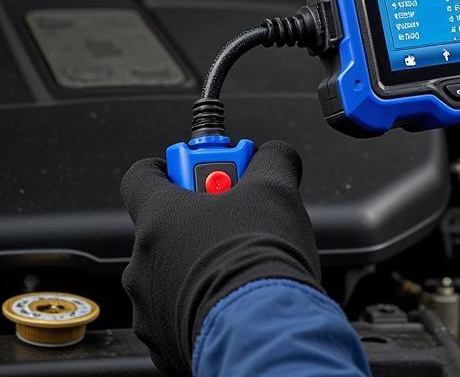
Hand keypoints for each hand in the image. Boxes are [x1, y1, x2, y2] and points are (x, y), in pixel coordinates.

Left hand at [121, 140, 321, 376]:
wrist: (263, 331)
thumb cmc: (259, 260)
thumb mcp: (276, 187)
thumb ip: (270, 160)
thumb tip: (273, 155)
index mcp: (160, 218)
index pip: (142, 176)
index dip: (169, 167)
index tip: (197, 171)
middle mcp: (142, 263)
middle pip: (164, 227)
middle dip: (200, 219)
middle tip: (238, 218)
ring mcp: (149, 308)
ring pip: (171, 272)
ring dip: (200, 264)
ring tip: (242, 265)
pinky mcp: (162, 344)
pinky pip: (178, 314)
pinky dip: (201, 305)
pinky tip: (234, 301)